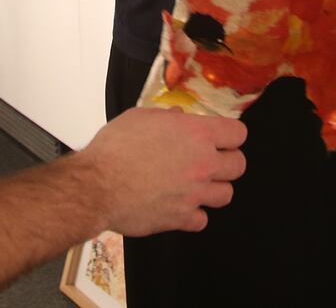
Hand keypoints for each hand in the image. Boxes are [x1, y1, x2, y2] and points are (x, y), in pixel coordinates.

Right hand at [80, 108, 247, 235]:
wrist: (97, 186)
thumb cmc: (115, 147)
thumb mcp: (141, 117)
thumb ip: (167, 117)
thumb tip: (179, 117)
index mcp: (197, 133)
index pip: (238, 134)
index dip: (230, 135)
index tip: (221, 137)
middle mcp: (203, 163)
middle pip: (239, 165)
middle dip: (227, 161)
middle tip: (210, 160)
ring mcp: (195, 193)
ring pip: (226, 194)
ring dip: (214, 188)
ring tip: (196, 184)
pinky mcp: (182, 218)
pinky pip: (202, 219)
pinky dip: (194, 214)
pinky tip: (180, 205)